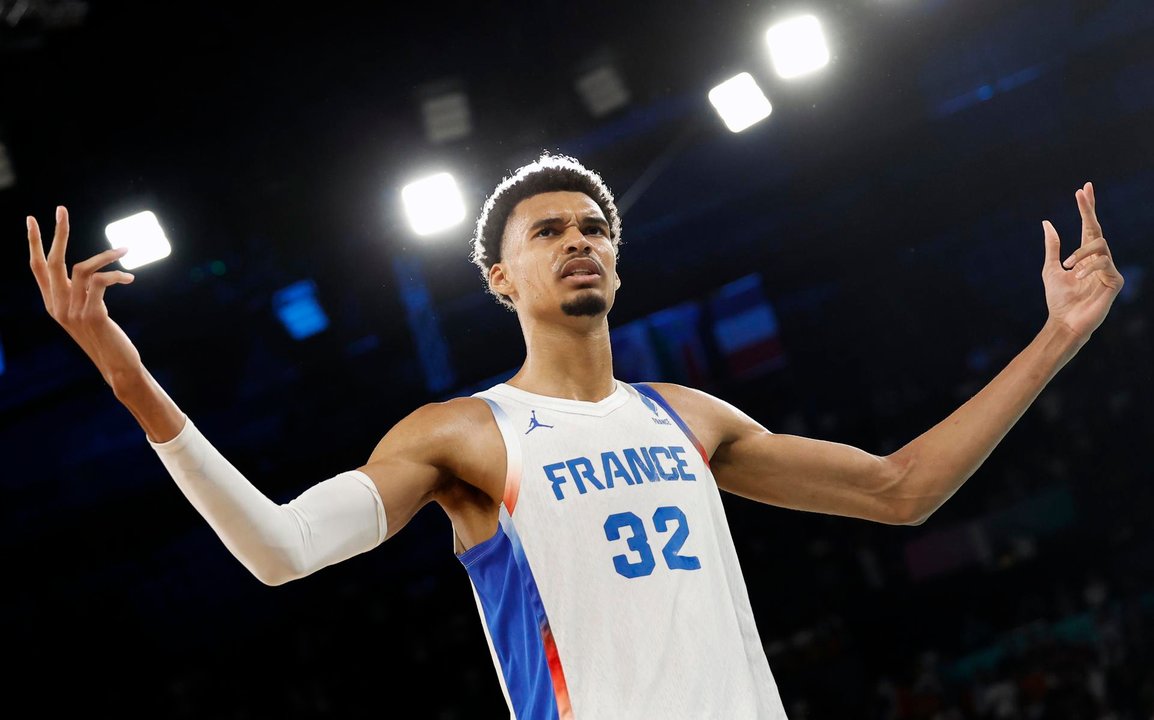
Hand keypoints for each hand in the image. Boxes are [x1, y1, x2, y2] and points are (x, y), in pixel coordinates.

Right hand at [28, 205, 144, 388]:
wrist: (117, 367)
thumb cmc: (107, 339)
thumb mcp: (89, 314)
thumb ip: (82, 295)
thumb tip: (89, 274)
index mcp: (53, 305)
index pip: (37, 268)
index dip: (34, 243)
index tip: (32, 219)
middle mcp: (57, 307)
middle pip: (51, 262)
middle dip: (56, 233)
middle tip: (61, 209)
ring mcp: (73, 312)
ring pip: (80, 268)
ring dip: (105, 255)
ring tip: (125, 250)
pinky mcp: (92, 315)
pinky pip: (100, 282)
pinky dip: (117, 275)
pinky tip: (130, 279)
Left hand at [1041, 182, 1123, 341]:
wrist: (1064, 322)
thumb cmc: (1058, 300)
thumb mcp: (1050, 269)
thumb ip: (1052, 247)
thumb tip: (1047, 222)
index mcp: (1085, 256)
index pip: (1089, 227)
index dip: (1087, 208)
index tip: (1083, 188)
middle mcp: (1099, 259)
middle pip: (1097, 228)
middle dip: (1088, 209)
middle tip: (1080, 193)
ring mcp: (1109, 269)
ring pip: (1100, 245)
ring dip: (1080, 253)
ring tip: (1067, 266)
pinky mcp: (1115, 281)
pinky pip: (1104, 263)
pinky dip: (1088, 268)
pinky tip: (1077, 277)